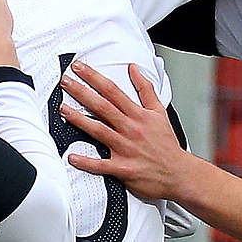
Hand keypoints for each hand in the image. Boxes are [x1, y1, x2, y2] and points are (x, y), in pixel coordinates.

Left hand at [58, 61, 195, 201]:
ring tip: (62, 109)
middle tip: (65, 82)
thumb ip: (146, 89)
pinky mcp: (123, 168)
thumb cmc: (167, 145)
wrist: (179, 173)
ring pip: (98, 131)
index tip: (80, 68)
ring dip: (78, 120)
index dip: (94, 77)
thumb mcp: (160, 112)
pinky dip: (86, 162)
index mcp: (138, 115)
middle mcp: (130, 129)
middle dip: (82, 92)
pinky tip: (71, 157)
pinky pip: (101, 165)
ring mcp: (125, 149)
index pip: (113, 91)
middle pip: (102, 107)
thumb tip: (134, 69)